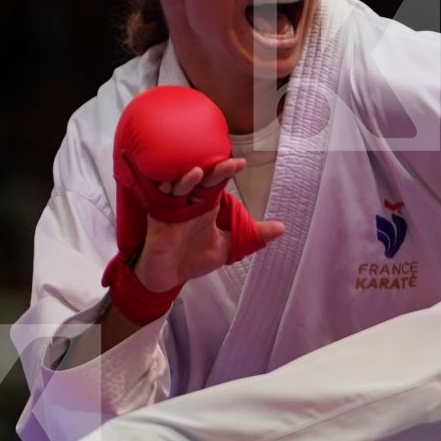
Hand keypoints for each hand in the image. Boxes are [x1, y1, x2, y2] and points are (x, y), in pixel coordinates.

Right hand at [133, 157, 285, 292]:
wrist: (168, 277)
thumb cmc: (194, 258)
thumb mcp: (228, 246)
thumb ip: (251, 235)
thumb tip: (282, 227)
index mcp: (207, 205)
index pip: (218, 182)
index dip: (227, 171)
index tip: (242, 163)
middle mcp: (190, 202)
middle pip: (201, 179)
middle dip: (215, 170)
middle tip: (230, 163)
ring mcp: (173, 208)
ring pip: (179, 185)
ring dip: (188, 178)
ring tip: (199, 172)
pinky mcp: (158, 218)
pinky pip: (161, 200)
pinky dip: (165, 191)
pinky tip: (171, 186)